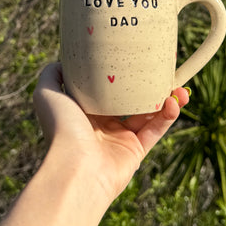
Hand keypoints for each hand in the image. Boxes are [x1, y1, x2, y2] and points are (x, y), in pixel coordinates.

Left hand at [33, 63, 188, 200]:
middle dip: (151, 85)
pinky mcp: (135, 152)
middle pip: (132, 99)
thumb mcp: (46, 93)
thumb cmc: (60, 128)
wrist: (75, 167)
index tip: (137, 58)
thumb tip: (64, 60)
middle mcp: (102, 124)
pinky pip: (155, 130)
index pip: (107, 88)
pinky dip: (167, 116)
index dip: (123, 74)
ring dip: (166, 99)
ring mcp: (120, 138)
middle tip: (165, 71)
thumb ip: (52, 74)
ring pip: (149, 113)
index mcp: (84, 110)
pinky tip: (174, 102)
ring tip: (179, 87)